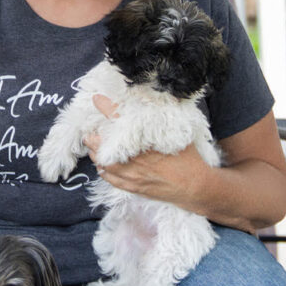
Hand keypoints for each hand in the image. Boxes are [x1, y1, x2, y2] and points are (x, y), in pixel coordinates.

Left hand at [84, 93, 206, 208]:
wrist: (195, 186)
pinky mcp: (133, 187)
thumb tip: (157, 100)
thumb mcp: (178, 132)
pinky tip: (103, 166)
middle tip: (91, 131)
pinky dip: (104, 170)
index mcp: (145, 139)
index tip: (97, 99)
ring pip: (103, 162)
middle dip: (93, 136)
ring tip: (94, 146)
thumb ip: (165, 117)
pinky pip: (110, 179)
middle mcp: (134, 156)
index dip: (105, 106)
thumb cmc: (189, 157)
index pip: (119, 118)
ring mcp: (132, 173)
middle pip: (102, 143)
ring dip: (95, 153)